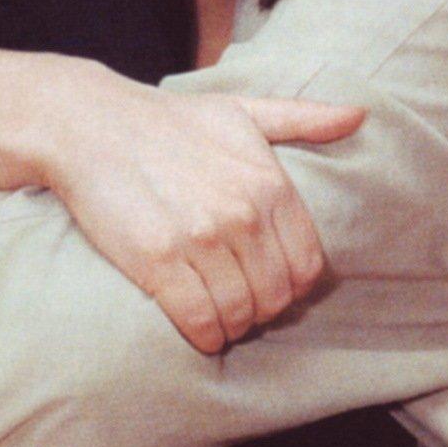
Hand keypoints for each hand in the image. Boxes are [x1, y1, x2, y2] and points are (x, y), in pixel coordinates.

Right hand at [41, 73, 364, 353]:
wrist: (89, 125)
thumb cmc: (168, 121)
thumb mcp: (240, 110)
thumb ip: (301, 118)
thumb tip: (358, 115)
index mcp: (269, 183)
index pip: (307, 266)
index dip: (292, 287)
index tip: (269, 285)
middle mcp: (242, 213)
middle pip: (276, 296)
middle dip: (261, 310)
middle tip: (241, 304)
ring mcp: (200, 239)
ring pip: (240, 314)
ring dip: (232, 326)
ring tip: (219, 317)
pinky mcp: (158, 261)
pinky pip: (199, 320)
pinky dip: (204, 336)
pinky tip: (198, 330)